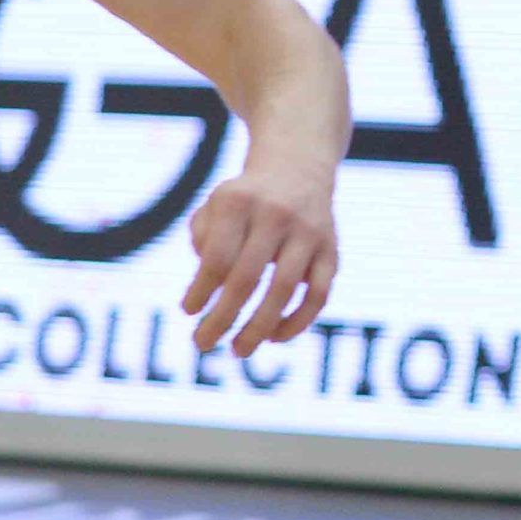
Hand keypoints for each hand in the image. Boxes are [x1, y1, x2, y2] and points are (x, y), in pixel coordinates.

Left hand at [179, 162, 337, 355]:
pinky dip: (297, 323)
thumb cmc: (245, 199)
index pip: (216, 257)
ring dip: (258, 328)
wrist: (297, 168)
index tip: (189, 312)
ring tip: (238, 351)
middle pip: (246, 278)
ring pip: (284, 291)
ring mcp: (308, 232)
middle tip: (202, 344)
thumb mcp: (215, 205)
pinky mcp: (331, 250)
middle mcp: (275, 214)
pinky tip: (274, 338)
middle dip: (222, 318)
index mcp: (239, 201)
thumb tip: (208, 290)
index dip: (201, 291)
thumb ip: (203, 239)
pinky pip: (318, 296)